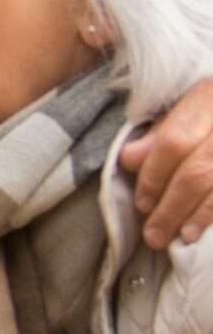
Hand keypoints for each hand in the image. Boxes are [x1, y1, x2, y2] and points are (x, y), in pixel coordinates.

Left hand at [121, 78, 212, 246]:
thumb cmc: (211, 113)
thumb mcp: (187, 108)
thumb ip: (159, 134)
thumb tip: (130, 160)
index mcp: (208, 97)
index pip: (174, 142)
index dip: (154, 176)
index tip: (142, 202)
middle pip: (198, 171)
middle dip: (171, 206)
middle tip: (153, 233)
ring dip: (195, 216)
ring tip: (177, 237)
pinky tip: (201, 231)